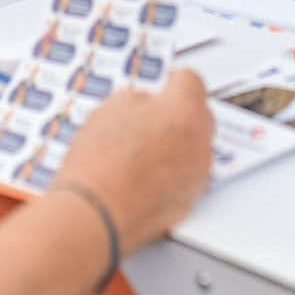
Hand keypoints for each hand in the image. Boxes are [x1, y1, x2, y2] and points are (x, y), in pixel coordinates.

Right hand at [53, 70, 212, 251]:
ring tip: (139, 152)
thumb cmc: (101, 164)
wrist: (95, 214)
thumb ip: (139, 99)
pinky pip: (186, 178)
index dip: (171, 81)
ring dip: (175, 146)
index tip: (162, 85)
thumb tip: (145, 104)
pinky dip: (171, 175)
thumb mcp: (112, 107)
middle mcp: (200, 141)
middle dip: (176, 114)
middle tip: (147, 119)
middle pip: (198, 116)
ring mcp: (197, 175)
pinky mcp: (187, 203)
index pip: (191, 80)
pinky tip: (142, 176)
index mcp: (185, 109)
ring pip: (193, 149)